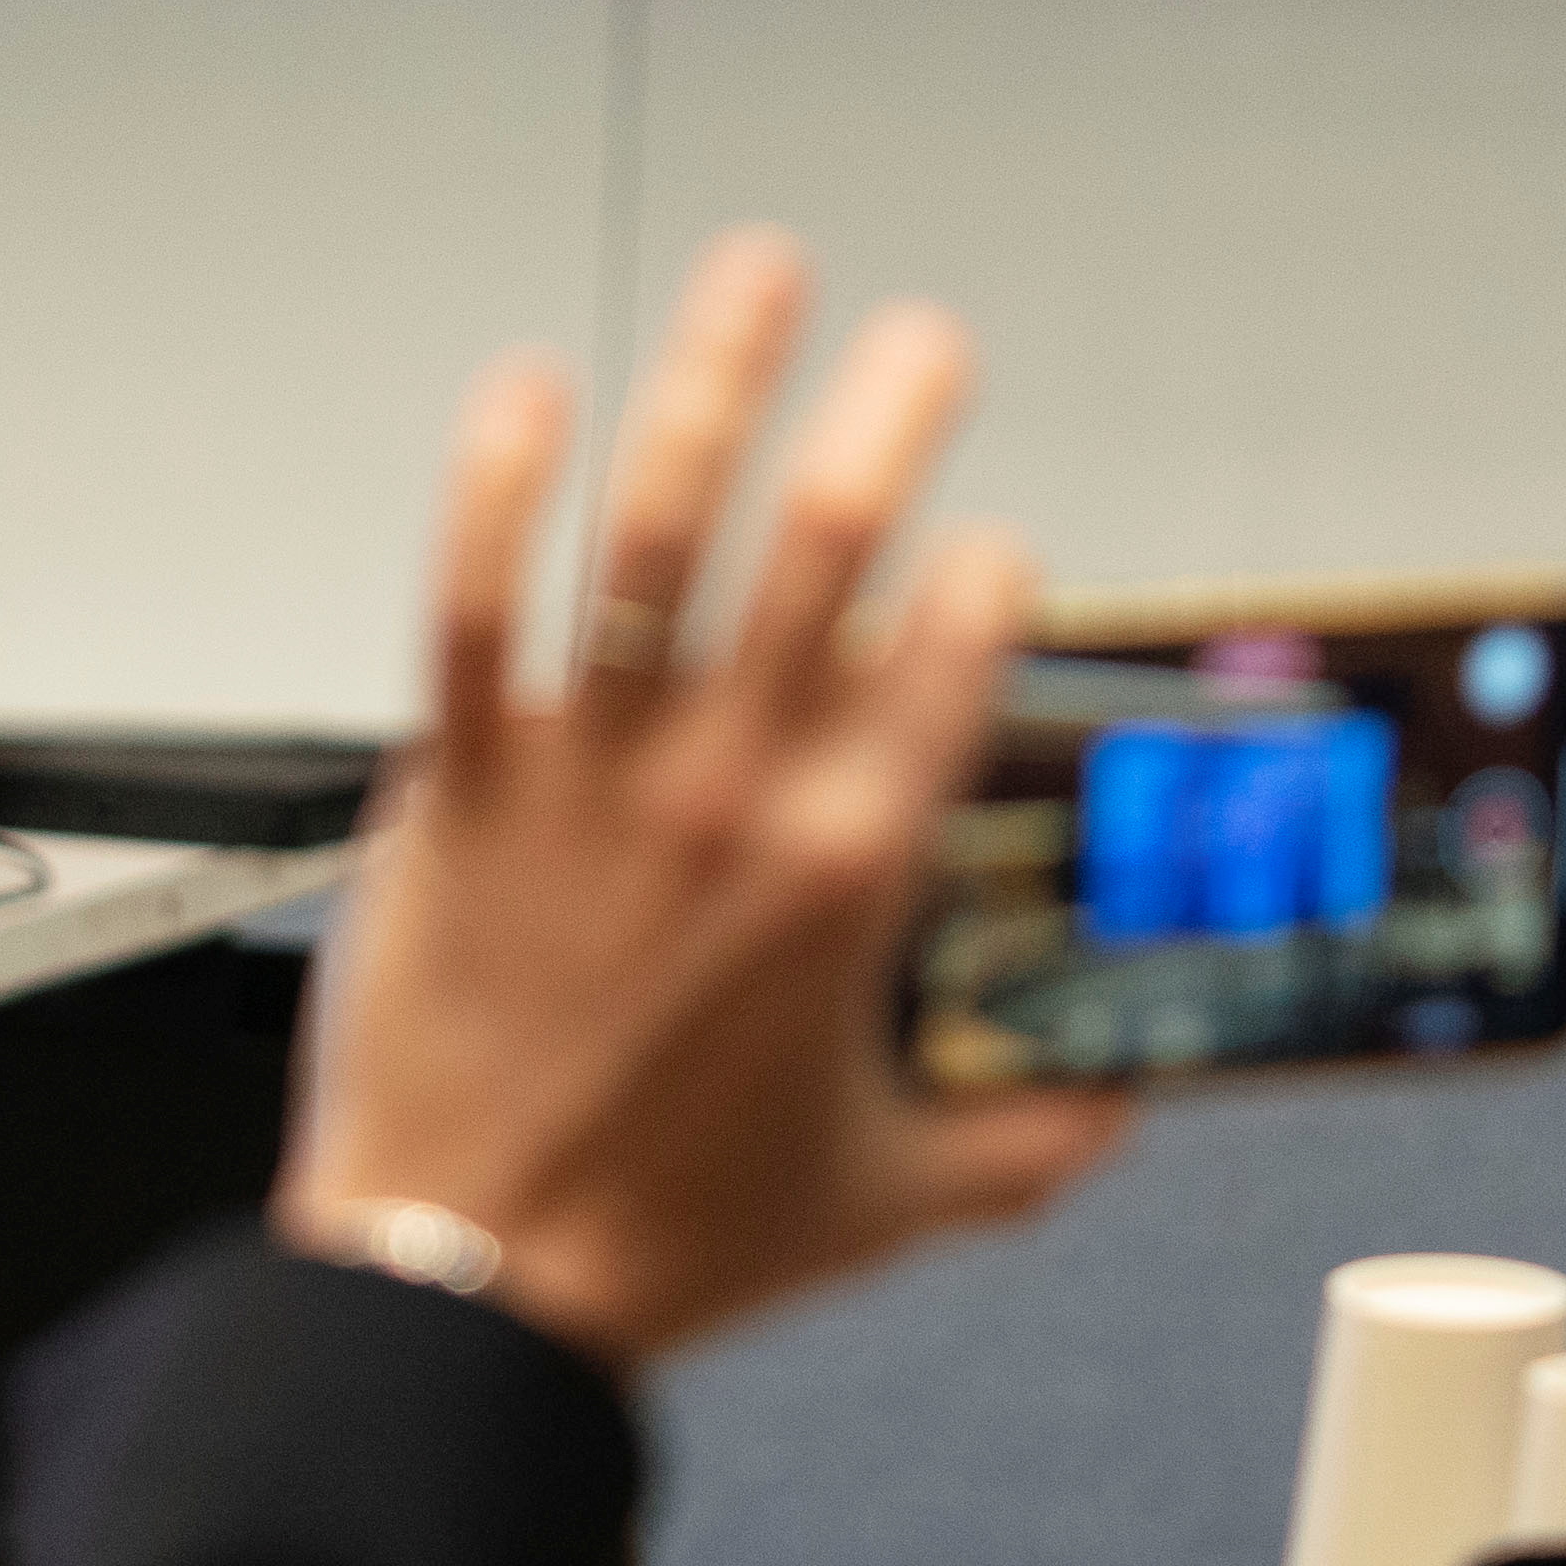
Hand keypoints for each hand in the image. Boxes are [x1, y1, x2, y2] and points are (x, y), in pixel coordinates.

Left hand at [276, 233, 1127, 1370]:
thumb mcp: (891, 1197)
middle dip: (885, 421)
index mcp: (844, 876)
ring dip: (713, 390)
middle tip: (926, 340)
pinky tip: (522, 392)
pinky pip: (473, 608)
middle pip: (825, 556)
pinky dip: (495, 490)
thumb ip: (1023, 1136)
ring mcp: (583, 780)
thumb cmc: (657, 1241)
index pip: (946, 667)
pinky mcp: (456, 787)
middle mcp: (722, 796)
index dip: (981, 584)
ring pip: (655, 541)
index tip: (992, 546)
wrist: (468, 1285)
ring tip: (759, 280)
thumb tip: (1109, 1108)